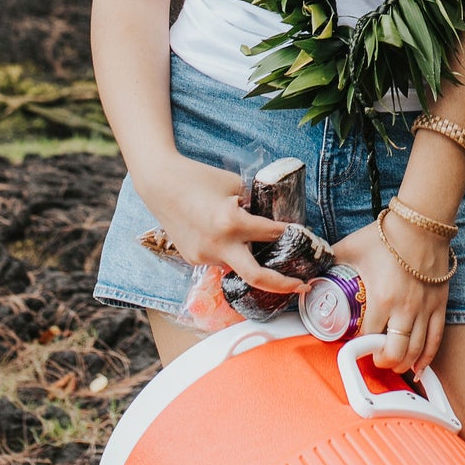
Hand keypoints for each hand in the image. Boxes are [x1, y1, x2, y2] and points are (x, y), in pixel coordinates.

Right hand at [143, 157, 304, 294]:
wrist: (160, 184)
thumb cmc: (199, 178)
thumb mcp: (235, 185)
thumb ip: (253, 205)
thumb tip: (271, 218)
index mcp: (232, 222)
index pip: (271, 233)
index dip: (290, 232)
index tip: (304, 235)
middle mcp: (219, 245)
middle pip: (257, 277)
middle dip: (284, 285)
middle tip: (303, 286)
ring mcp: (204, 256)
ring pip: (237, 264)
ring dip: (249, 257)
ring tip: (252, 242)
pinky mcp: (193, 259)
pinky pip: (220, 260)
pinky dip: (229, 252)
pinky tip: (224, 236)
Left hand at [332, 215, 451, 377]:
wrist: (420, 223)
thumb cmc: (387, 235)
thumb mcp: (350, 248)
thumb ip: (329, 261)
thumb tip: (310, 272)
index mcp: (381, 298)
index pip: (367, 337)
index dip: (359, 346)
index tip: (354, 346)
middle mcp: (405, 309)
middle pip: (394, 352)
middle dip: (382, 362)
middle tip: (374, 358)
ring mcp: (424, 309)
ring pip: (415, 351)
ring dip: (402, 364)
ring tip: (392, 363)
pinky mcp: (439, 305)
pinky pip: (435, 340)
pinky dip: (427, 358)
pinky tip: (419, 368)